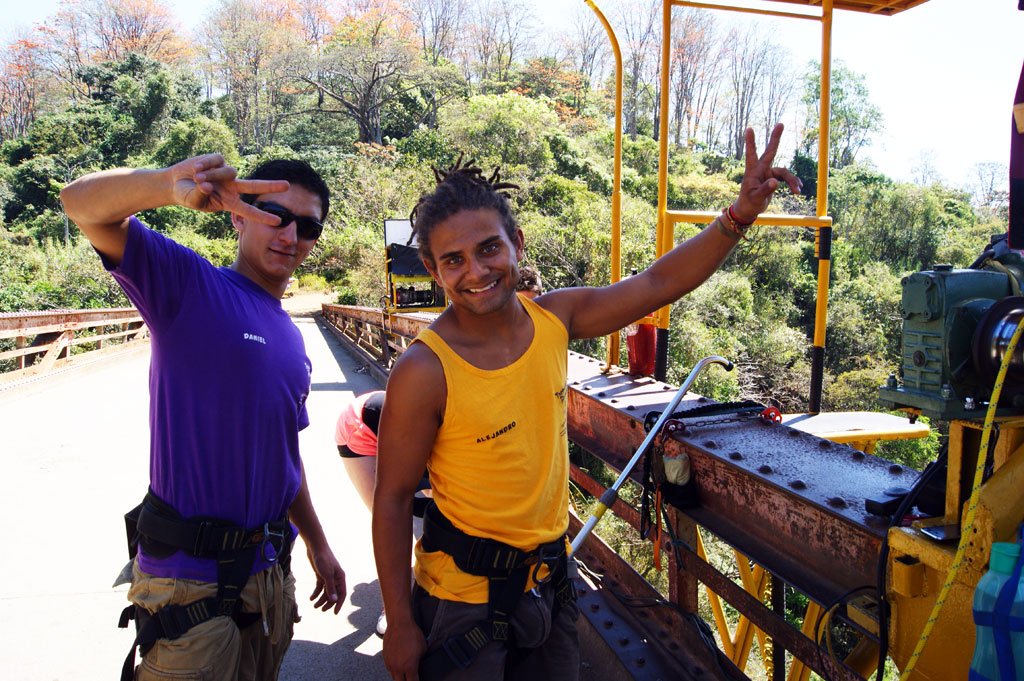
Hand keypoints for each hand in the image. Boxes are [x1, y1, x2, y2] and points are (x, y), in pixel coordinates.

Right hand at [167, 154, 288, 225]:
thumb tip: (207, 184)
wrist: (176, 183)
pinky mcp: (218, 160)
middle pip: (254, 186)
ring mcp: (226, 174)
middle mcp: (232, 188)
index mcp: (229, 203)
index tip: (278, 221)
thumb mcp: (194, 200)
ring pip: (228, 172)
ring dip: (212, 175)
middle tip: (287, 186)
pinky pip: (216, 161)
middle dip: (270, 186)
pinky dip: (205, 165)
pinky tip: (195, 168)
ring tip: (196, 178)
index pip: (248, 211)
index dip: (262, 216)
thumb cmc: (188, 196)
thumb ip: (201, 195)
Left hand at [306, 542, 346, 613]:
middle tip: (321, 610)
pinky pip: (319, 587)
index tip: (334, 613)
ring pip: (326, 592)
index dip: (339, 604)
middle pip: (333, 594)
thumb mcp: (327, 575)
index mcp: (340, 578)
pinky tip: (311, 598)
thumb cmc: (323, 559)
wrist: (315, 547)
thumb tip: (334, 600)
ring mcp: (328, 577)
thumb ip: (330, 588)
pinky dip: (316, 593)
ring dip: (321, 599)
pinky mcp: (321, 575)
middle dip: (328, 603)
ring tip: (314, 606)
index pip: (342, 594)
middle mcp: (335, 578)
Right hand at [383, 616, 426, 680]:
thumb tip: (419, 665)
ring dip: (400, 677)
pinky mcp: (385, 658)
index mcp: (409, 667)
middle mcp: (398, 668)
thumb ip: (420, 661)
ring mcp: (390, 663)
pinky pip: (390, 669)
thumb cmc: (413, 634)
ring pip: (394, 677)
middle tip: (411, 678)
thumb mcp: (423, 649)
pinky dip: (395, 670)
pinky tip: (399, 666)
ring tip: (405, 674)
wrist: (399, 623)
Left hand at [732, 124, 802, 223]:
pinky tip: (798, 188)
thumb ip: (765, 190)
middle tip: (781, 124)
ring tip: (798, 191)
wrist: (749, 210)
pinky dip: (792, 182)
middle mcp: (760, 170)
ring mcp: (767, 173)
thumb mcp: (756, 198)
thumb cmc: (749, 203)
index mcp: (753, 172)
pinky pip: (786, 177)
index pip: (751, 154)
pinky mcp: (773, 179)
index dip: (751, 142)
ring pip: (783, 172)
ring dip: (792, 180)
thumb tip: (775, 182)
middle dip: (775, 138)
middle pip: (770, 152)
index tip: (749, 129)